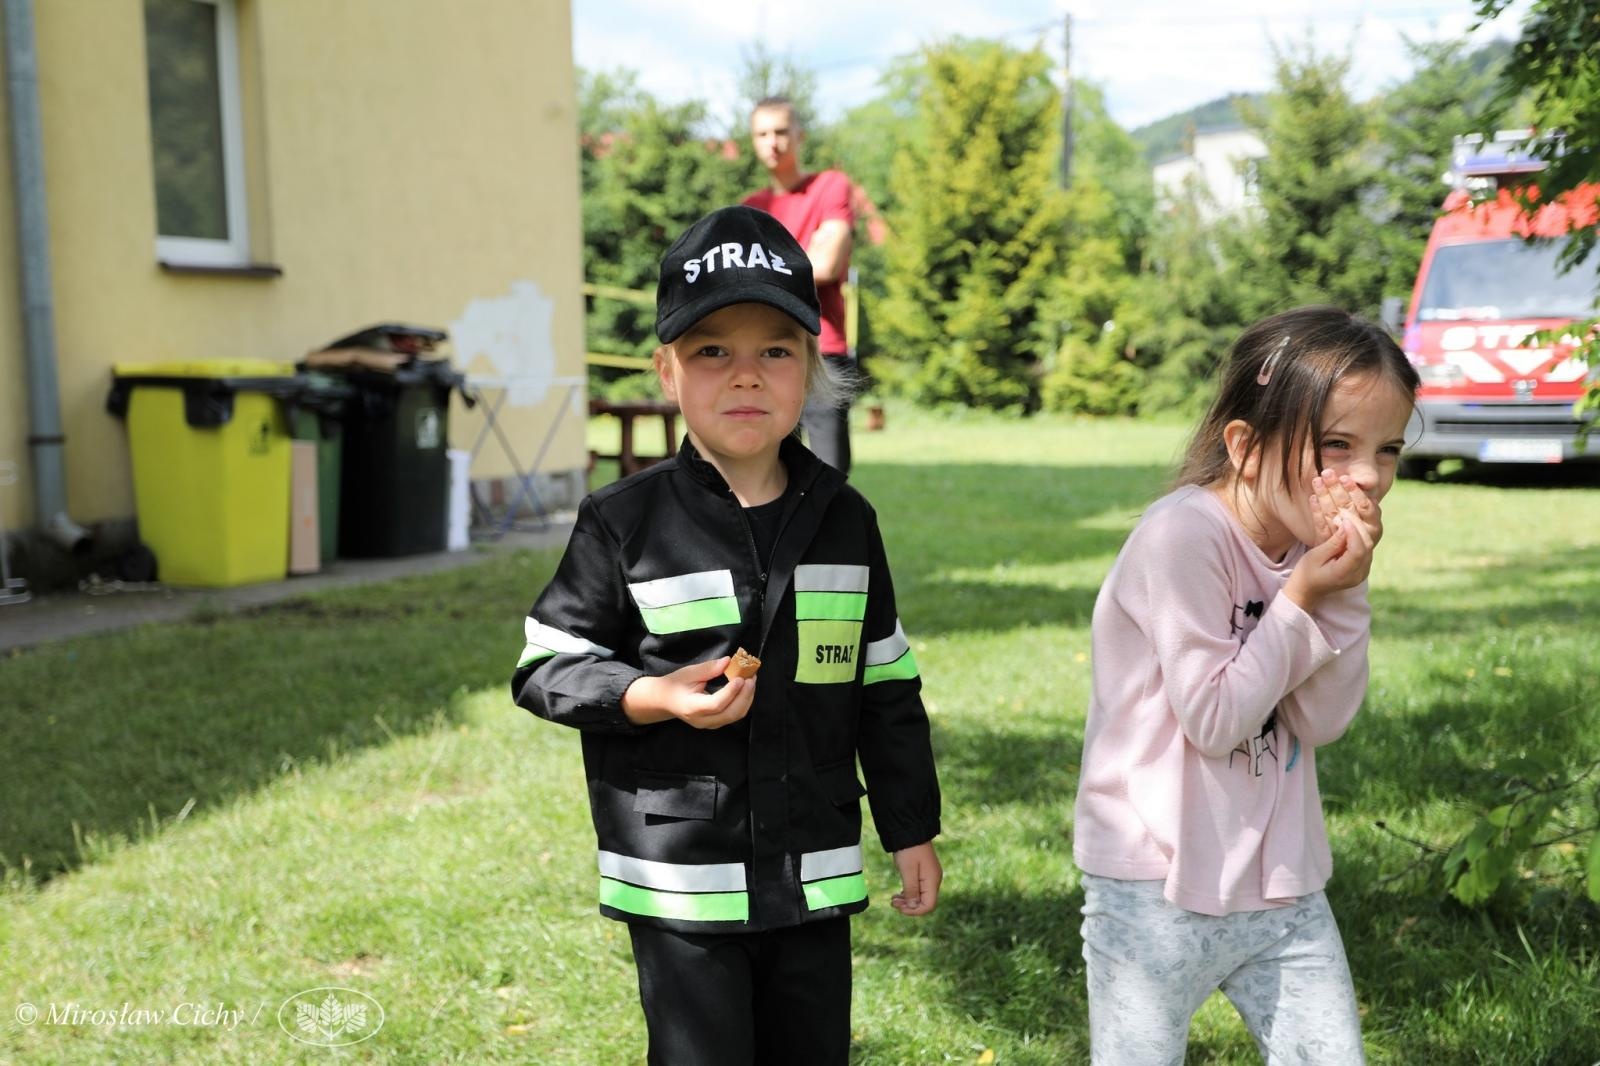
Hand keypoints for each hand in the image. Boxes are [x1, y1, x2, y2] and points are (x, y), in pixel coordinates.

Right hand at [621, 657, 754, 728]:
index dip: (731, 692)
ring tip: (751, 681)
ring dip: (747, 699)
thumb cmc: (674, 685)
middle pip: (730, 714)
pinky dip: (743, 702)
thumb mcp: (688, 673)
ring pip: (735, 716)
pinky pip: (734, 715)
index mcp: (692, 708)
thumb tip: (728, 662)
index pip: (716, 704)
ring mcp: (710, 725)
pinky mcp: (716, 723)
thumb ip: (708, 668)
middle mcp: (703, 721)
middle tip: (751, 677)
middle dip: (745, 696)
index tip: (741, 678)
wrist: (665, 701)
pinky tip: (746, 689)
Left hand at [890, 842, 941, 916]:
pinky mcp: (924, 873)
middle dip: (909, 906)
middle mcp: (934, 880)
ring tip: (893, 899)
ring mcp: (929, 876)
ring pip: (921, 896)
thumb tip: (912, 907)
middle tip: (893, 903)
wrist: (910, 831)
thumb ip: (911, 890)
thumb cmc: (909, 850)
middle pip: (925, 902)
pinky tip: (899, 894)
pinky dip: (908, 893)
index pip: (929, 905)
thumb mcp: (907, 871)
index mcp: (932, 881)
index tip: (900, 908)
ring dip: (907, 901)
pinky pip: (918, 889)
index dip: (915, 911)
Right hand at [1285, 511, 1371, 613]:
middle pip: (1366, 547)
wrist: (1307, 590)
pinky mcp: (1362, 569)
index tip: (1343, 519)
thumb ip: (1333, 543)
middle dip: (1358, 528)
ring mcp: (1362, 573)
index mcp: (1344, 575)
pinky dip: (1360, 537)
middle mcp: (1357, 576)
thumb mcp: (1315, 556)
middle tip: (1346, 514)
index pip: (1357, 551)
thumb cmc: (1306, 573)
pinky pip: (1366, 549)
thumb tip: (1346, 526)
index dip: (1353, 533)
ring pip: (1369, 547)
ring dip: (1360, 531)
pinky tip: (1351, 528)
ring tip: (1348, 518)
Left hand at [1310, 470, 1380, 548]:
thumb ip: (1362, 508)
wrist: (1340, 569)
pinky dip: (1316, 512)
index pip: (1364, 507)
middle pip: (1348, 510)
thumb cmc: (1355, 539)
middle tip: (1327, 473)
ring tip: (1317, 480)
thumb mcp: (1363, 523)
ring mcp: (1342, 543)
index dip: (1355, 492)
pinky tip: (1312, 498)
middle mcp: (1362, 537)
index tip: (1344, 478)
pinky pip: (1320, 528)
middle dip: (1337, 490)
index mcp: (1373, 527)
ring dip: (1324, 497)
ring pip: (1333, 517)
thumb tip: (1362, 489)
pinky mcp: (1326, 547)